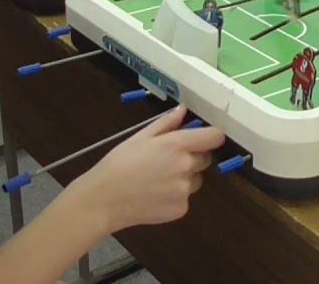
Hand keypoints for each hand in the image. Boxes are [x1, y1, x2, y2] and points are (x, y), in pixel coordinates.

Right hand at [70, 106, 224, 231]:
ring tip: (157, 180)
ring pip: (196, 180)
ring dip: (184, 178)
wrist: (104, 199)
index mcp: (177, 145)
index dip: (210, 136)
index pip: (214, 137)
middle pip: (205, 159)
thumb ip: (166, 123)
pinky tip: (154, 195)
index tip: (202, 138)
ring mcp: (185, 190)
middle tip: (167, 161)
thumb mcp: (140, 137)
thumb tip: (183, 110)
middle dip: (193, 157)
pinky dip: (175, 197)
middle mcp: (186, 167)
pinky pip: (185, 198)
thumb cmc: (119, 163)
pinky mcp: (181, 209)